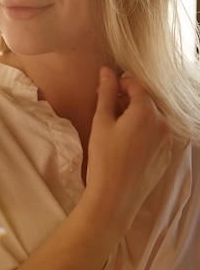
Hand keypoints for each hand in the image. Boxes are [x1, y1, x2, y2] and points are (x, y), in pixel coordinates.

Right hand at [86, 67, 172, 235]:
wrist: (114, 198)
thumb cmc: (104, 158)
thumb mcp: (102, 122)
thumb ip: (106, 93)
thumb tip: (106, 71)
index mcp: (147, 112)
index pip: (136, 85)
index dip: (119, 85)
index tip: (106, 92)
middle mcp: (163, 124)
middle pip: (146, 101)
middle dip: (128, 101)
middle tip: (108, 111)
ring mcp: (167, 142)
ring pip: (152, 119)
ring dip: (136, 117)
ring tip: (116, 130)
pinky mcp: (166, 157)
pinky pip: (156, 136)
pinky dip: (143, 133)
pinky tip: (127, 146)